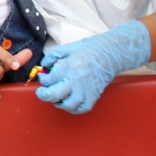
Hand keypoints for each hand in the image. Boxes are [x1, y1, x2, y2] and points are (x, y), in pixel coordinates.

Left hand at [36, 21, 150, 113]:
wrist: (113, 52)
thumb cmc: (92, 48)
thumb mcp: (70, 47)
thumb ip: (54, 54)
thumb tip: (43, 64)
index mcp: (70, 66)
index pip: (50, 79)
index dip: (43, 80)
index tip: (43, 77)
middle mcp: (77, 79)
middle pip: (55, 94)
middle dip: (44, 95)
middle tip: (42, 92)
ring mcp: (87, 88)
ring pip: (68, 104)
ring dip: (59, 103)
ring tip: (56, 98)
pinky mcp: (95, 94)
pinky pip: (83, 108)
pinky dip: (74, 108)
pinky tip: (69, 102)